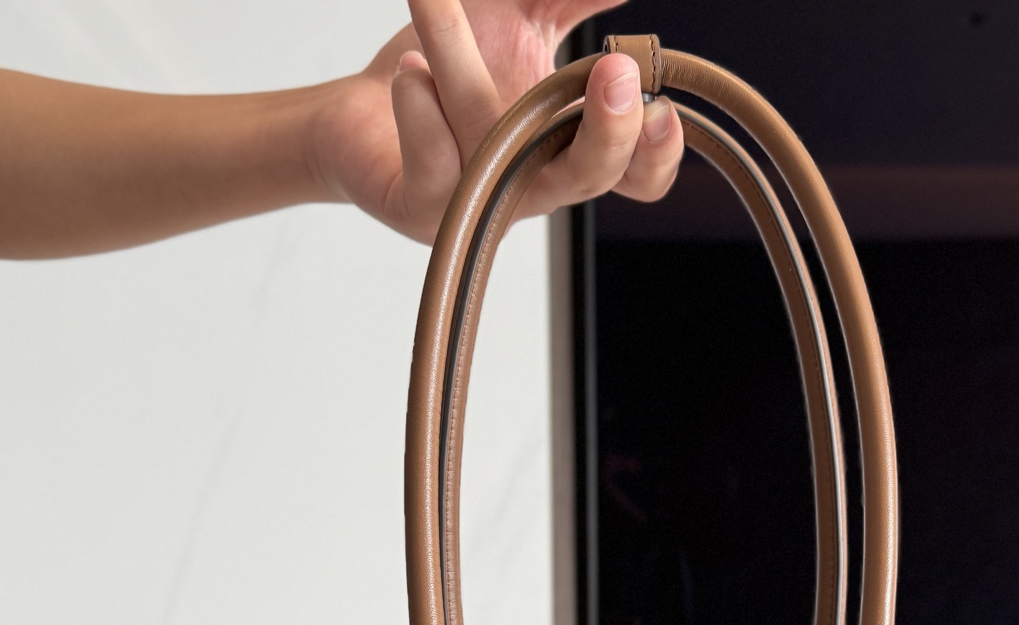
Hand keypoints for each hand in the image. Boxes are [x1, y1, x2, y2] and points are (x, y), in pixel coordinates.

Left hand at [309, 0, 683, 242]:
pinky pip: (436, 161)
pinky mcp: (425, 210)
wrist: (358, 111)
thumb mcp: (517, 21)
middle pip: (591, 178)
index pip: (635, 173)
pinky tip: (408, 75)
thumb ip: (571, 1)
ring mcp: (484, 204)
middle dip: (609, 131)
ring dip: (458, 57)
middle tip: (613, 71)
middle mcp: (536, 185)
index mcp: (570, 149)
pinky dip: (420, 106)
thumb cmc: (443, 73)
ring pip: (494, 140)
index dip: (656, 153)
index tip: (660, 107)